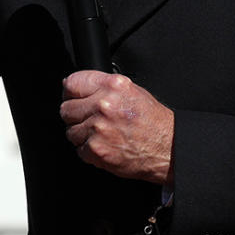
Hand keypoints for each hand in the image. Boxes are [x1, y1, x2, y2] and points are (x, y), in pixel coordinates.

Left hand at [60, 70, 174, 184]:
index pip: (72, 83)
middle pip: (66, 109)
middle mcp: (104, 105)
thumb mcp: (131, 91)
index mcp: (112, 86)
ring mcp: (98, 128)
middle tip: (88, 120)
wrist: (168, 148)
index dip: (70, 92)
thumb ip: (103, 87)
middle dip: (75, 116)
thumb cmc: (152, 121)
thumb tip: (75, 87)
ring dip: (81, 135)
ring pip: (70, 131)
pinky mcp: (96, 149)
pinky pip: (79, 149)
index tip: (72, 98)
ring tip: (101, 135)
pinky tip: (104, 146)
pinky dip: (88, 151)